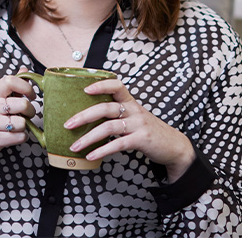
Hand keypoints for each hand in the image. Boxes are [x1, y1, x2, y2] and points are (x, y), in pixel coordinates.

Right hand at [0, 68, 35, 164]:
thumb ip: (12, 86)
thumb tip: (25, 70)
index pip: (10, 81)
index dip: (26, 86)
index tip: (32, 94)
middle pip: (22, 104)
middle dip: (30, 111)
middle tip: (27, 114)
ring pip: (22, 122)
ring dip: (25, 126)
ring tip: (17, 126)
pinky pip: (20, 137)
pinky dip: (22, 137)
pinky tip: (14, 135)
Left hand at [64, 78, 195, 182]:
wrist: (174, 146)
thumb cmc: (147, 130)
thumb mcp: (133, 116)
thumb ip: (116, 113)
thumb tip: (86, 115)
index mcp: (130, 102)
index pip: (116, 85)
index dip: (101, 85)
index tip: (84, 89)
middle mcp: (134, 110)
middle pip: (106, 107)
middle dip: (84, 116)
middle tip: (68, 124)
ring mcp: (138, 124)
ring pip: (109, 127)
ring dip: (88, 137)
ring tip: (75, 146)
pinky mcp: (142, 140)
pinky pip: (118, 144)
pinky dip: (102, 150)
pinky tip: (91, 155)